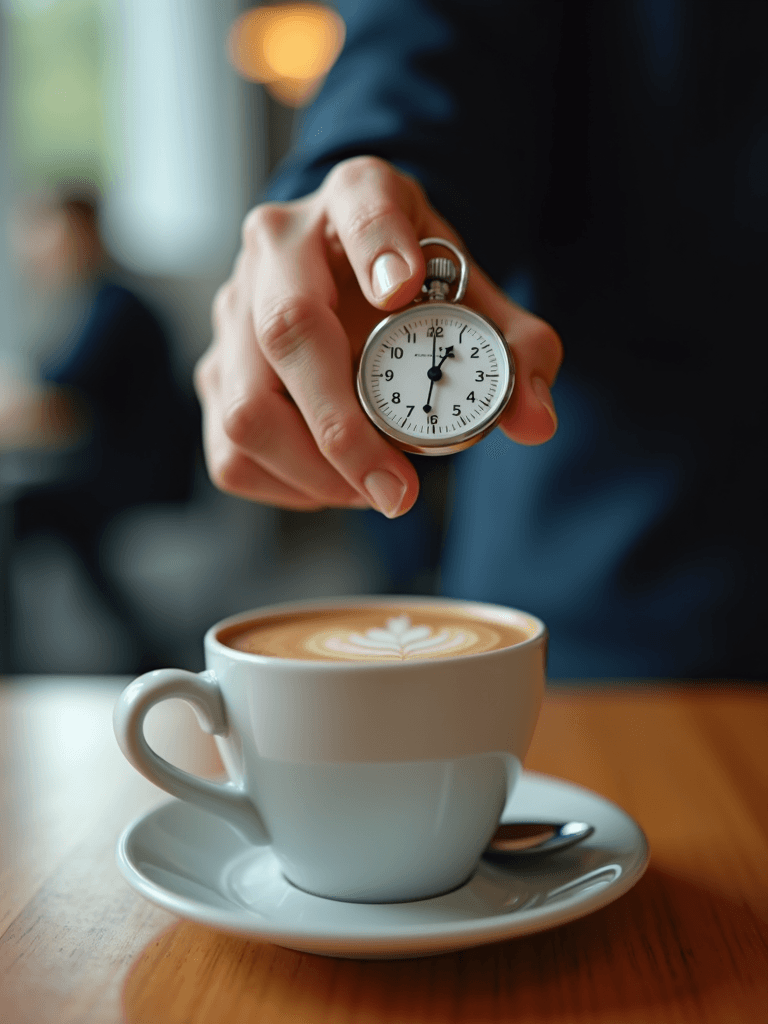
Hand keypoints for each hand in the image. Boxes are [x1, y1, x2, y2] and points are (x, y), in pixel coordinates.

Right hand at [195, 156, 561, 516]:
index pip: (362, 202)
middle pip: (288, 331)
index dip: (378, 244)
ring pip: (246, 408)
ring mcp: (235, 308)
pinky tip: (334, 483)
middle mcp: (279, 244)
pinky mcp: (217, 367)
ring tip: (375, 491)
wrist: (357, 277)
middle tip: (400, 491)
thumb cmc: (419, 289)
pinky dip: (287, 486)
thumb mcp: (476, 300)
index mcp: (355, 196)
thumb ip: (519, 352)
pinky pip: (231, 450)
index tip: (401, 290)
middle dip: (343, 429)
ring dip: (315, 472)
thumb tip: (536, 421)